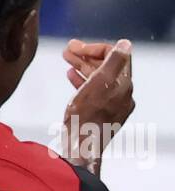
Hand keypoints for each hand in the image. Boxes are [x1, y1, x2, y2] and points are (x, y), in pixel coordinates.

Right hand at [60, 39, 134, 169]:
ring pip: (99, 79)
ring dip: (82, 67)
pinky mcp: (102, 115)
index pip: (114, 55)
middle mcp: (122, 94)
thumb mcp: (99, 83)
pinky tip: (70, 77)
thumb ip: (113, 61)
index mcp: (123, 84)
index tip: (75, 48)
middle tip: (67, 50)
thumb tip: (125, 44)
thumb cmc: (86, 116)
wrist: (80, 147)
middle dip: (86, 56)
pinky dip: (83, 81)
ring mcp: (112, 105)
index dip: (95, 48)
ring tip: (66, 60)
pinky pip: (95, 92)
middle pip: (106, 66)